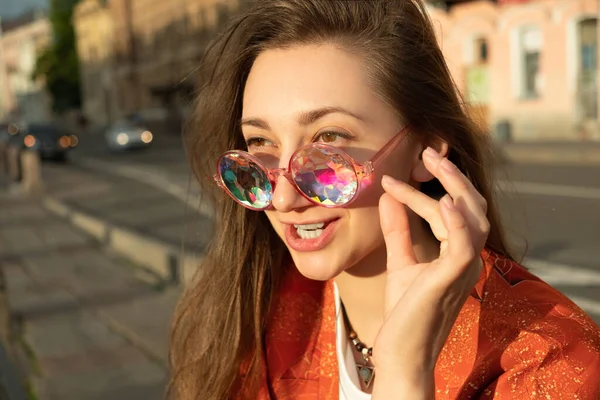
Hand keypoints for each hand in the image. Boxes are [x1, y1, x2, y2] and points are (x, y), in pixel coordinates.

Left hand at [371, 147, 489, 397]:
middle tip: (427, 151)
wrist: (401, 352)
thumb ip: (399, 230)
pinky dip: (457, 220)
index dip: (423, 191)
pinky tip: (442, 200)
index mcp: (457, 253)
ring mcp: (464, 267)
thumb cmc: (404, 312)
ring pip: (472, 217)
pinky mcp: (453, 278)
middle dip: (451, 176)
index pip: (449, 211)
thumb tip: (389, 195)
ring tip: (433, 161)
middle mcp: (467, 257)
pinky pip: (464, 244)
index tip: (390, 179)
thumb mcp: (400, 261)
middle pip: (471, 206)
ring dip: (454, 186)